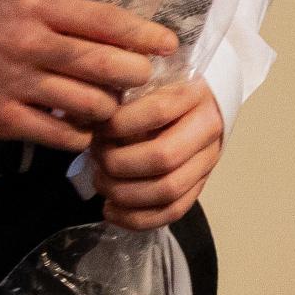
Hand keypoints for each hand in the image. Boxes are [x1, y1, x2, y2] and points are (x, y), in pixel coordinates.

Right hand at [0, 0, 175, 151]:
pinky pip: (59, 134)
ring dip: (110, 109)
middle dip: (136, 74)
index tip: (168, 44)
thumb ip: (56, 4)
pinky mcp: (3, 120)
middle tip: (146, 79)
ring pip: (89, 103)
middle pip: (105, 64)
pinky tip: (82, 129)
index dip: (143, 34)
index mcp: (36, 5)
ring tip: (112, 106)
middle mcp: (30, 43)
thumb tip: (108, 17)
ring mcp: (16, 84)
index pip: (104, 19)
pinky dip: (79, 134)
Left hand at [93, 79, 224, 229]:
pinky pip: (172, 212)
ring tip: (101, 183)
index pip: (157, 112)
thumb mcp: (152, 76)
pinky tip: (111, 210)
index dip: (120, 123)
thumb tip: (86, 116)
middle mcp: (207, 130)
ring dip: (125, 193)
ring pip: (168, 191)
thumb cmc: (170, 86)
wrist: (206, 103)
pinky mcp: (199, 187)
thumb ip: (126, 92)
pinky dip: (137, 219)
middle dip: (119, 163)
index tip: (99, 127)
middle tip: (97, 158)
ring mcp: (207, 162)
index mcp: (195, 95)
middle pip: (163, 157)